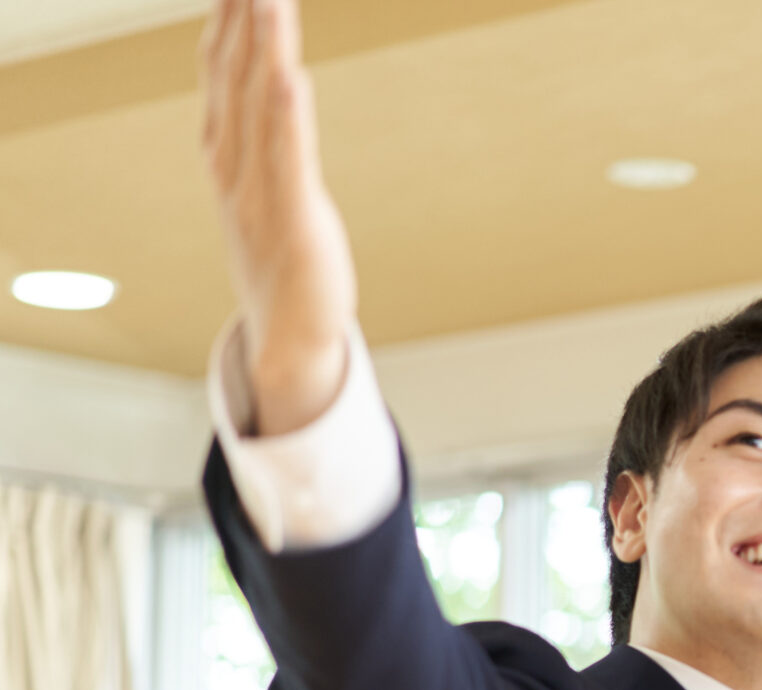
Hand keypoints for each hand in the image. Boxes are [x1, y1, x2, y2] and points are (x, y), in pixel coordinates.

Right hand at [200, 0, 356, 434]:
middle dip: (239, 18)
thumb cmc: (281, 263)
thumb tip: (270, 89)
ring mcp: (259, 193)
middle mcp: (234, 167)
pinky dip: (285, 116)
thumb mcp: (261, 191)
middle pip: (234, 76)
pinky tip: (288, 75)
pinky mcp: (294, 221)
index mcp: (225, 156)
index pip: (222, 72)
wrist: (287, 341)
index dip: (226, 21)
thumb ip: (262, 141)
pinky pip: (287, 160)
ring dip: (261, 49)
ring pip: (258, 107)